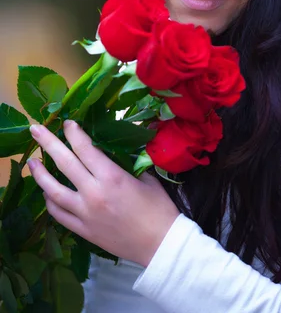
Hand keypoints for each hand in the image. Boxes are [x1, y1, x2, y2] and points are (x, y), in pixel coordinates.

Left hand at [27, 120, 179, 266]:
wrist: (161, 245)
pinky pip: (59, 214)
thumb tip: (118, 150)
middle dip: (48, 143)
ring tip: (31, 162)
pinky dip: (49, 201)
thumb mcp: (147, 178)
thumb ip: (129, 162)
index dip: (74, 133)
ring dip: (40, 175)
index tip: (66, 122)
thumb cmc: (159, 208)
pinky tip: (46, 192)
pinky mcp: (83, 230)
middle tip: (35, 130)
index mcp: (111, 177)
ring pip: (53, 191)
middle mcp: (94, 193)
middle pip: (64, 163)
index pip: (85, 148)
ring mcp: (85, 214)